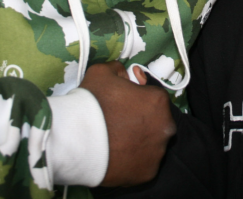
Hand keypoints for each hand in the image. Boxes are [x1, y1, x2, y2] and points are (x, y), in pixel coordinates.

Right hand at [80, 61, 175, 186]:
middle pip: (156, 120)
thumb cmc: (92, 102)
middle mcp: (166, 126)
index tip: (123, 103)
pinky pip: (144, 163)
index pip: (153, 96)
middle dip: (142, 120)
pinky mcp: (148, 172)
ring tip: (117, 141)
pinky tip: (118, 155)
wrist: (76, 140)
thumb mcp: (101, 72)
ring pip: (152, 143)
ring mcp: (158, 151)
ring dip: (140, 140)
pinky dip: (134, 160)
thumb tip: (124, 73)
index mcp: (158, 100)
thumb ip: (117, 69)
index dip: (138, 97)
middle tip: (120, 122)